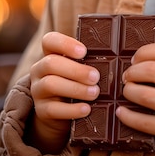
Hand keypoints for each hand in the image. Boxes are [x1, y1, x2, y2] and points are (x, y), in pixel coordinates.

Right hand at [28, 31, 99, 152]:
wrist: (61, 115)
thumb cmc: (77, 83)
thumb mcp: (80, 69)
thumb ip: (89, 60)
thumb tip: (117, 51)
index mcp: (50, 54)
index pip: (49, 40)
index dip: (65, 43)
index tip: (84, 51)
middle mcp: (39, 70)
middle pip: (51, 63)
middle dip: (76, 70)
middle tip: (96, 77)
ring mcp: (37, 90)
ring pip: (50, 84)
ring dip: (75, 88)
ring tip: (95, 93)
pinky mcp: (41, 111)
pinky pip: (52, 109)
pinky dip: (71, 109)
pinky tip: (87, 109)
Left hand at [118, 43, 154, 155]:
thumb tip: (142, 58)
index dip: (144, 51)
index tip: (135, 59)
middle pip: (152, 69)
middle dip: (132, 71)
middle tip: (126, 77)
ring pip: (145, 95)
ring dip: (129, 91)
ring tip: (127, 91)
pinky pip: (144, 122)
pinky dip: (128, 116)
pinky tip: (121, 112)